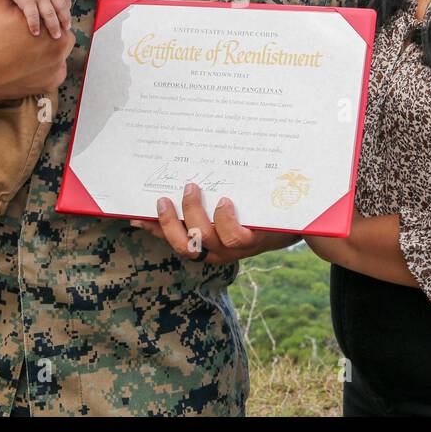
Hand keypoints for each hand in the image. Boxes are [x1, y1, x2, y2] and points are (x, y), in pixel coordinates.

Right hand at [0, 0, 72, 100]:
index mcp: (48, 21)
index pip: (58, 14)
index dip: (49, 16)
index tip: (40, 20)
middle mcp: (58, 45)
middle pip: (63, 36)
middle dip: (53, 35)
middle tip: (40, 36)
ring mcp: (56, 66)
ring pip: (61, 55)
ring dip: (54, 52)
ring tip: (40, 50)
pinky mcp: (50, 83)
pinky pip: (56, 74)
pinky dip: (49, 70)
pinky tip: (38, 66)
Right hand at [3, 0, 72, 38]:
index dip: (67, 5)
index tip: (68, 11)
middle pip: (60, 8)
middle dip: (65, 19)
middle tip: (67, 29)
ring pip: (50, 14)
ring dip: (54, 26)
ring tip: (56, 35)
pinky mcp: (27, 1)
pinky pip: (33, 16)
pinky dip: (35, 25)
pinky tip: (36, 33)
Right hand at [128, 183, 300, 264]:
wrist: (295, 219)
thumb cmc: (254, 208)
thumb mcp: (225, 204)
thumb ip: (201, 199)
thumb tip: (173, 181)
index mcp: (206, 244)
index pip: (173, 239)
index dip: (154, 229)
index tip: (135, 214)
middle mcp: (217, 250)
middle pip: (184, 246)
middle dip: (168, 223)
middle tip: (163, 199)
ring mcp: (235, 248)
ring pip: (203, 239)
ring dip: (193, 213)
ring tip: (193, 187)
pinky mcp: (254, 241)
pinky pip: (232, 236)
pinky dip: (224, 218)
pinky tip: (225, 200)